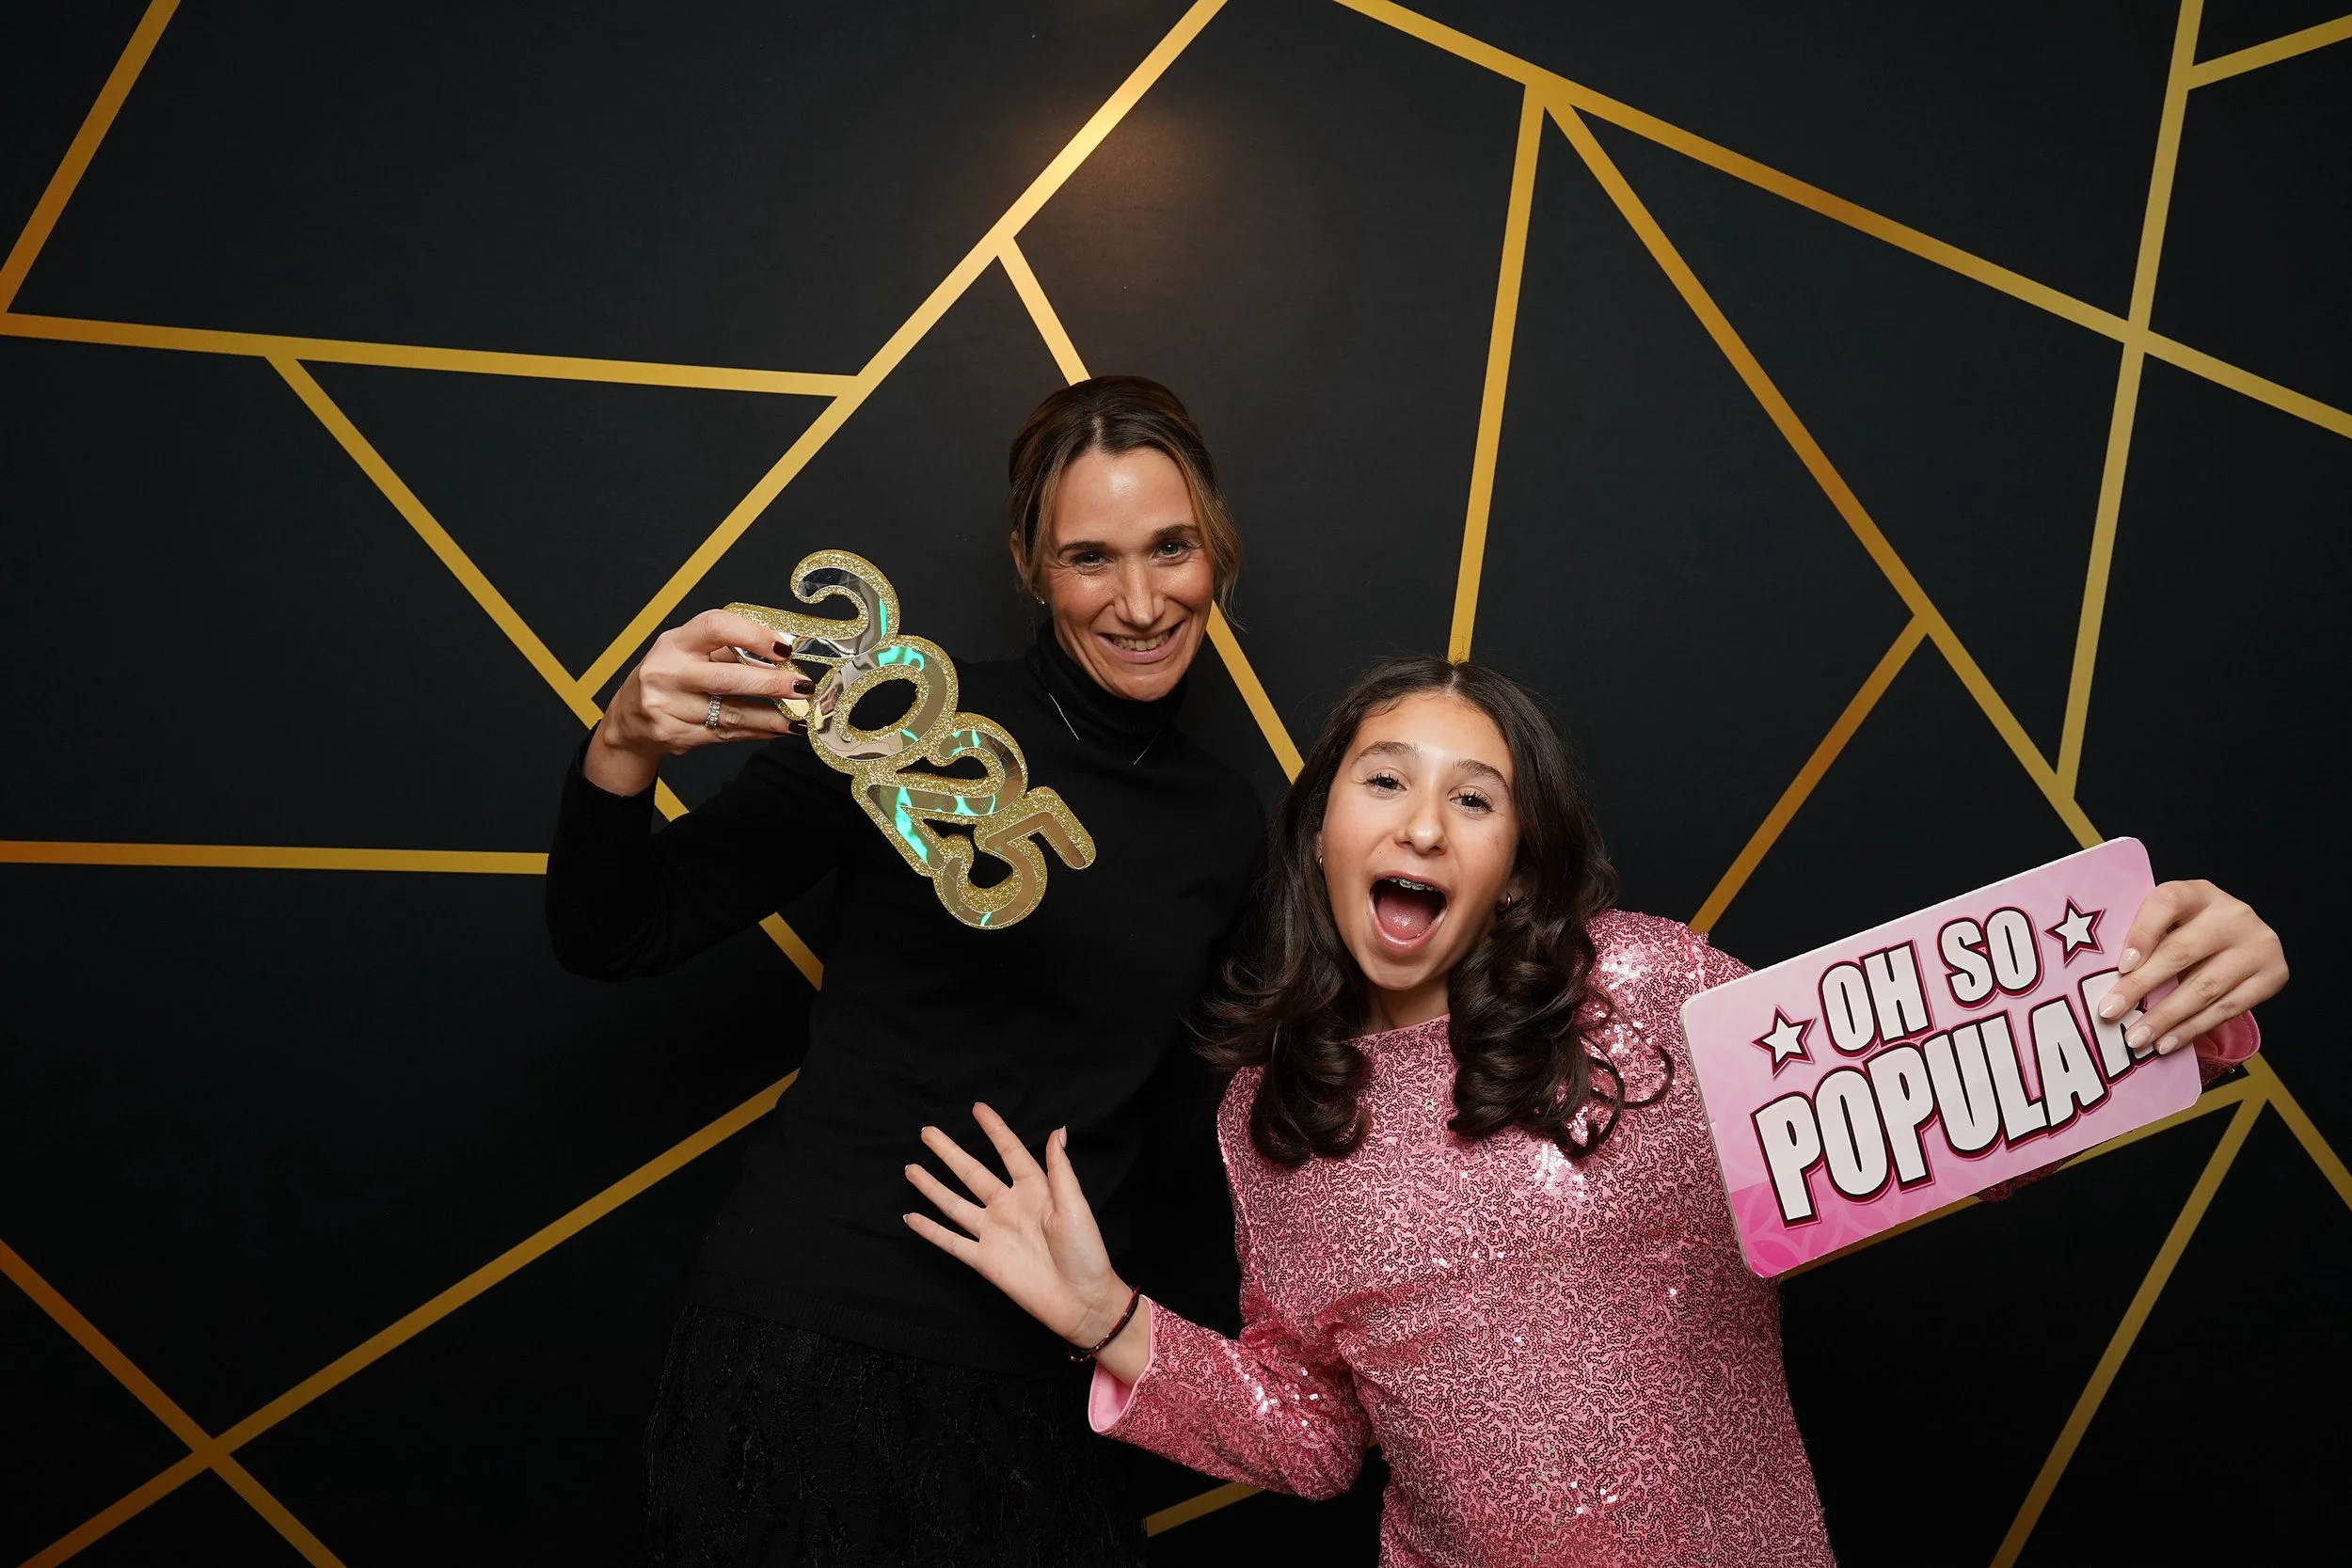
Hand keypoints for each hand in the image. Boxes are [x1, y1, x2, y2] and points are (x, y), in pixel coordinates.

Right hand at [584, 609, 814, 794]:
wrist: (628, 719)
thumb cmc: (669, 676)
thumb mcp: (687, 651)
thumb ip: (728, 648)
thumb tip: (783, 652)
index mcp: (675, 642)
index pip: (715, 627)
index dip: (752, 635)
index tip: (783, 648)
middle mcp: (667, 672)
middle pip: (727, 678)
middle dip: (770, 684)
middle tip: (802, 685)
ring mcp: (668, 707)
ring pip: (731, 713)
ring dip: (772, 716)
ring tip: (800, 714)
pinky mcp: (675, 735)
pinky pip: (726, 734)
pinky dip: (757, 732)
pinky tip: (779, 729)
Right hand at [903, 1104, 1139, 1355]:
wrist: (1080, 1300)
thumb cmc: (1086, 1252)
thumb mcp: (1076, 1206)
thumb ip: (1060, 1169)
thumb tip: (1057, 1130)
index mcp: (1034, 1190)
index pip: (1009, 1152)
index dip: (994, 1130)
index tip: (977, 1108)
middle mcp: (1009, 1207)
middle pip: (972, 1173)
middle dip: (949, 1152)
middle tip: (927, 1131)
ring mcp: (994, 1233)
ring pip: (954, 1203)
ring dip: (932, 1186)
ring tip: (911, 1168)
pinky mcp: (984, 1260)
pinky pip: (951, 1242)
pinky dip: (930, 1230)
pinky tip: (911, 1216)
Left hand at [2097, 880, 2287, 1054]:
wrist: (2243, 939)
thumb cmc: (2189, 931)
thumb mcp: (2169, 922)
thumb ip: (2144, 939)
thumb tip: (2100, 980)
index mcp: (2199, 892)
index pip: (2167, 903)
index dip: (2142, 933)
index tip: (2120, 966)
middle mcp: (2233, 914)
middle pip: (2181, 952)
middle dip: (2141, 986)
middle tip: (2111, 1012)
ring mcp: (2258, 945)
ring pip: (2205, 987)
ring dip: (2166, 1018)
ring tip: (2136, 1038)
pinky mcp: (2273, 975)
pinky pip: (2227, 1008)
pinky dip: (2193, 1029)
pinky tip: (2167, 1042)